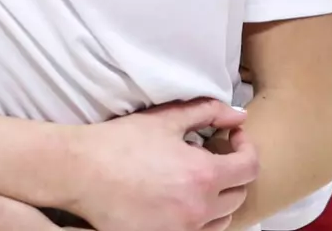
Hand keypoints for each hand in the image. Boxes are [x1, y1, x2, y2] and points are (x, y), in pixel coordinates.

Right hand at [62, 100, 255, 230]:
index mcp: (202, 176)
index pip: (250, 167)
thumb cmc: (121, 143)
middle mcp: (198, 209)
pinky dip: (199, 217)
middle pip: (239, 195)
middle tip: (213, 154)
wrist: (81, 172)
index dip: (246, 147)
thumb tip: (238, 116)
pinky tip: (179, 197)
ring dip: (218, 199)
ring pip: (222, 220)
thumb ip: (207, 112)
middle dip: (232, 172)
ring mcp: (182, 230)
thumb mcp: (165, 119)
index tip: (231, 136)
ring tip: (197, 179)